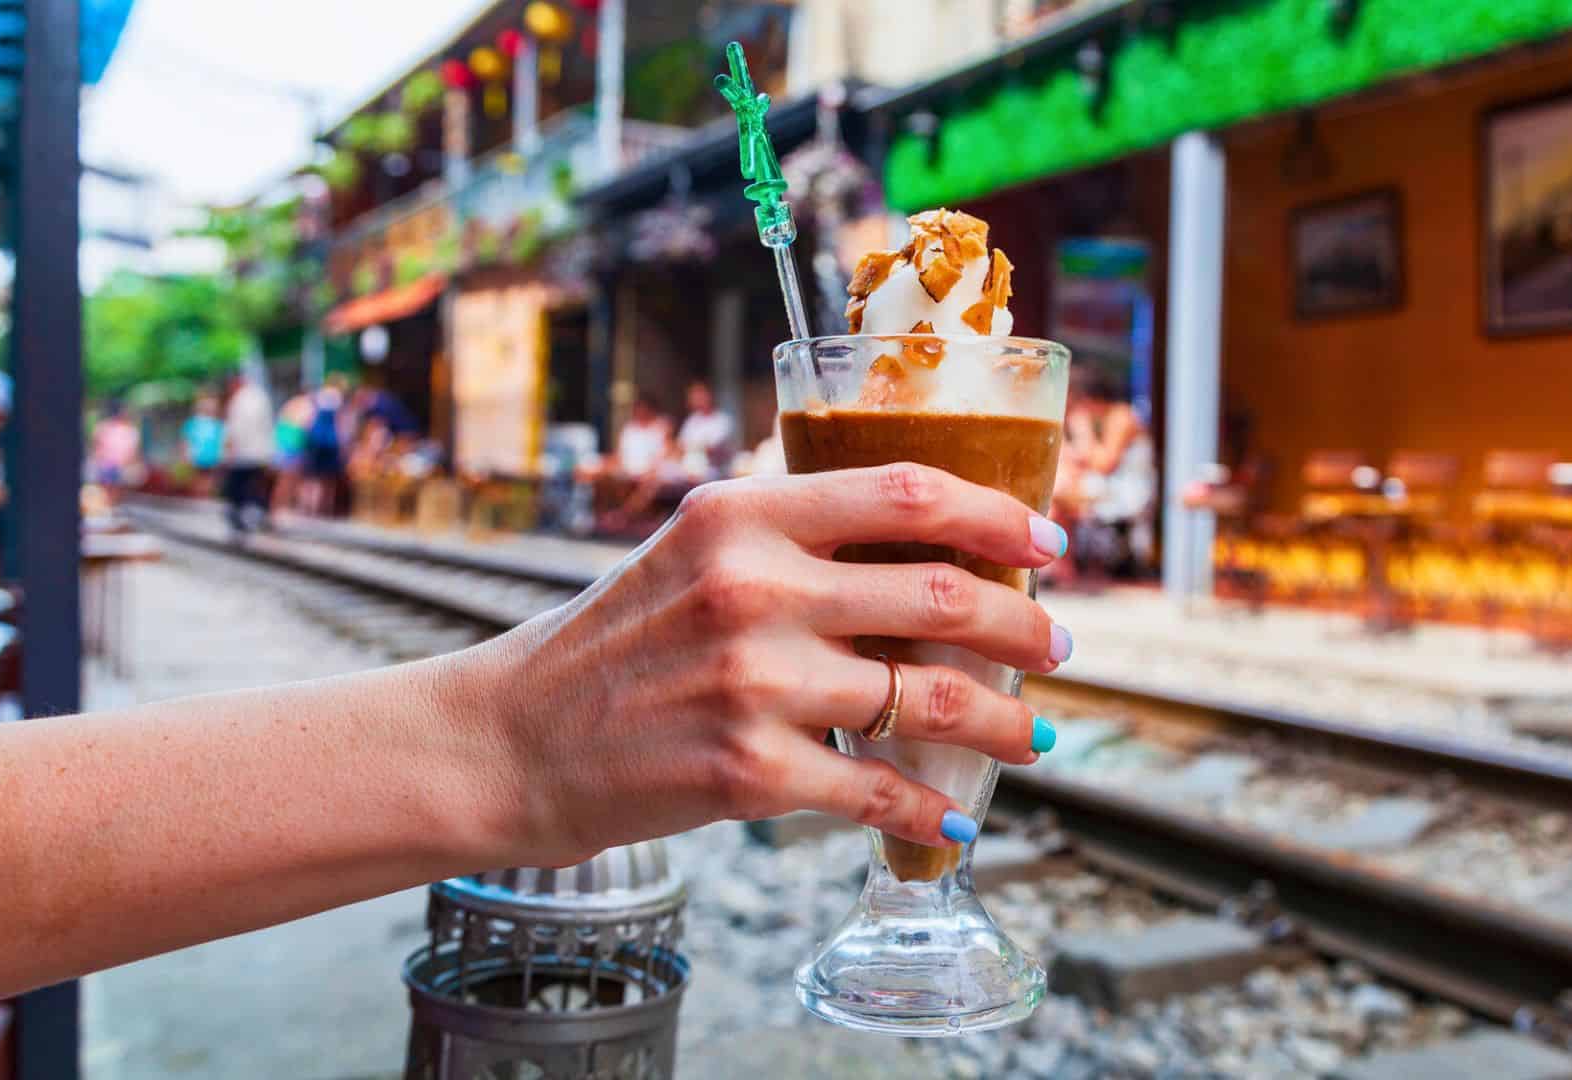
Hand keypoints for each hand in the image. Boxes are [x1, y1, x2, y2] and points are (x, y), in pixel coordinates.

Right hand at [478, 463, 1068, 864]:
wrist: (512, 740)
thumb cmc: (617, 642)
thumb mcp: (694, 551)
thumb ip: (795, 538)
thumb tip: (929, 549)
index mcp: (743, 515)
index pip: (906, 492)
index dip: (998, 515)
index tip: (1049, 542)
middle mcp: (752, 588)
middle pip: (941, 594)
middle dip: (1025, 626)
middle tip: (1058, 646)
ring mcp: (753, 683)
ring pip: (931, 699)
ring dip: (1004, 723)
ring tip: (1034, 735)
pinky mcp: (748, 772)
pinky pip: (877, 789)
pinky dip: (930, 809)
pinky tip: (955, 815)